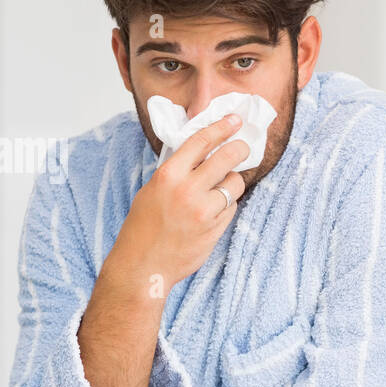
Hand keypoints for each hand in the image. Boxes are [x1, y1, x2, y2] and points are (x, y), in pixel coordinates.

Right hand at [108, 114, 250, 287]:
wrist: (144, 266)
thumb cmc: (143, 227)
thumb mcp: (152, 190)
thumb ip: (176, 171)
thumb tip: (201, 152)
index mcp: (168, 176)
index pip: (201, 142)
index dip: (221, 127)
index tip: (235, 120)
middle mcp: (188, 190)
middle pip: (227, 158)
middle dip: (239, 149)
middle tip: (242, 147)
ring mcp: (204, 211)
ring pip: (234, 184)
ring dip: (232, 182)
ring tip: (221, 187)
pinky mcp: (216, 229)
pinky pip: (232, 208)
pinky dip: (227, 205)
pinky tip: (214, 210)